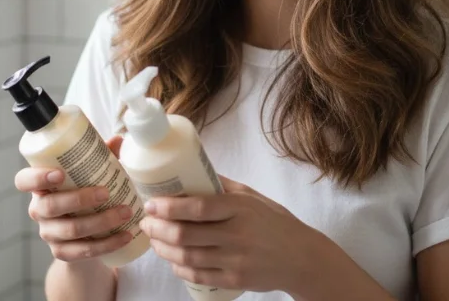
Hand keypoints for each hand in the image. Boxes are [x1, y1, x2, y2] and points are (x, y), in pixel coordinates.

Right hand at [13, 135, 134, 262]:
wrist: (84, 235)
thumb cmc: (84, 193)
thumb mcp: (89, 175)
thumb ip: (100, 157)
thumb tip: (118, 139)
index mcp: (40, 187)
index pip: (23, 181)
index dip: (36, 178)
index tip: (59, 174)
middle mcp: (39, 210)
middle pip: (50, 206)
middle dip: (79, 199)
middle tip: (106, 193)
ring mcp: (49, 233)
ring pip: (70, 230)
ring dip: (101, 222)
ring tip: (125, 212)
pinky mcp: (62, 253)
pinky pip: (84, 250)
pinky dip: (107, 244)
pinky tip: (125, 235)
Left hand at [139, 176, 325, 293]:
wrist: (301, 257)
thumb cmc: (275, 222)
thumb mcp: (252, 197)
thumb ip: (223, 186)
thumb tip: (192, 170)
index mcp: (239, 209)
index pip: (197, 207)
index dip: (168, 207)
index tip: (151, 204)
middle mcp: (236, 234)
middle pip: (185, 234)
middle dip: (158, 229)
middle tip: (146, 222)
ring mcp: (235, 260)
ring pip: (187, 256)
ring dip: (163, 248)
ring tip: (154, 239)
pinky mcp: (234, 279)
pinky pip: (198, 275)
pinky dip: (179, 268)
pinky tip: (172, 259)